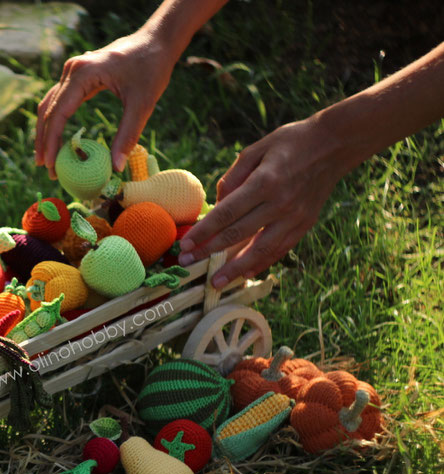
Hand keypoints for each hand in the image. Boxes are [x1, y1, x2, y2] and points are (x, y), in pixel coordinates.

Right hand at [35, 31, 174, 177]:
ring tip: (46, 159)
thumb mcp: (142, 104)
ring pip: (49, 105)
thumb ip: (127, 135)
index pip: (58, 113)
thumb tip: (115, 167)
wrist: (157, 40)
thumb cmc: (151, 67)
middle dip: (45, 142)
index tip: (50, 165)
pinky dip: (55, 121)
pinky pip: (60, 100)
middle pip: (48, 110)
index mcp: (82, 73)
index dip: (52, 142)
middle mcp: (72, 70)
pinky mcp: (79, 75)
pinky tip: (57, 140)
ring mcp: (74, 71)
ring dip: (46, 132)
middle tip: (45, 169)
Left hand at [178, 116, 345, 287]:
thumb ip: (232, 178)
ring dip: (235, 269)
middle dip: (209, 251)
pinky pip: (280, 250)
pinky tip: (244, 274)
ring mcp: (294, 217)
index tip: (186, 246)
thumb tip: (216, 205)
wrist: (334, 144)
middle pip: (238, 234)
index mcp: (264, 182)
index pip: (226, 213)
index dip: (204, 232)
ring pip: (260, 250)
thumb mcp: (256, 150)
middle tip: (187, 264)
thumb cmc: (289, 143)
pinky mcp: (305, 224)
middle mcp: (280, 203)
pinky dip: (261, 264)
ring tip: (216, 282)